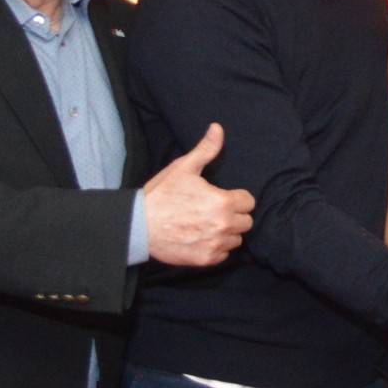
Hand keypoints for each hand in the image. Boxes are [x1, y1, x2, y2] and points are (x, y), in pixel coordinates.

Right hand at [144, 123, 254, 266]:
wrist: (138, 226)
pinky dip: (216, 248)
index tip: (224, 198)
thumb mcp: (183, 168)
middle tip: (215, 211)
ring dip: (227, 233)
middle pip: (246, 222)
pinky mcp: (205, 259)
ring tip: (207, 224)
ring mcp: (215, 244)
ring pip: (236, 239)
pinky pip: (224, 255)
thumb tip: (218, 128)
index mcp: (222, 202)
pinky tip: (202, 237)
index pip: (249, 202)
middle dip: (234, 215)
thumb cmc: (161, 195)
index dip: (237, 198)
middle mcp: (223, 225)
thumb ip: (206, 150)